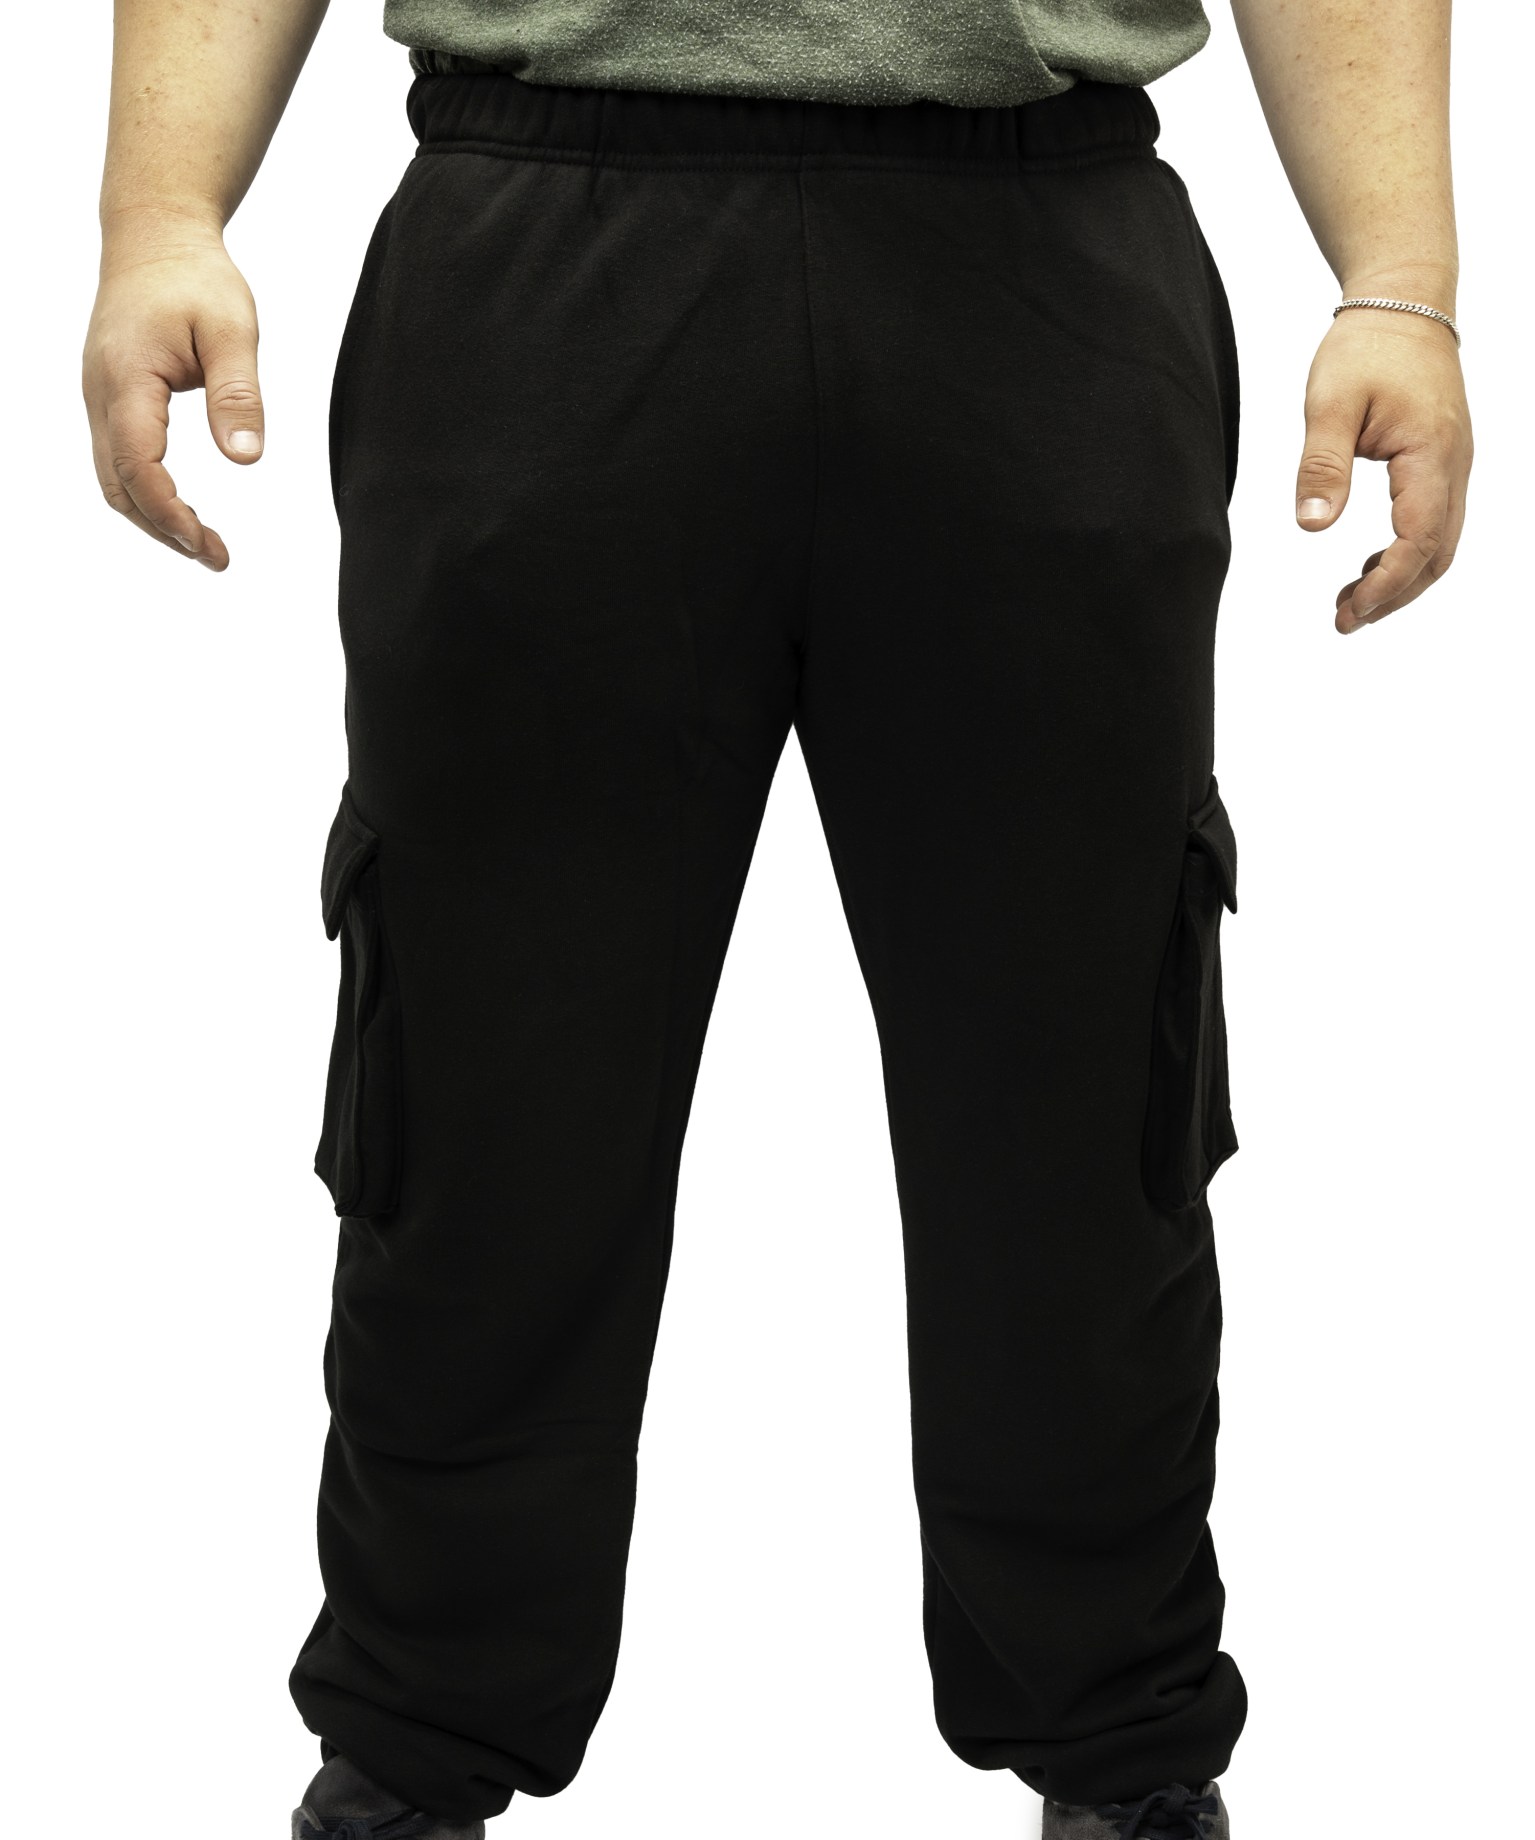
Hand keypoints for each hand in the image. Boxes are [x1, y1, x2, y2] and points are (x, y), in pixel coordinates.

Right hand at [82, 211, 264, 569]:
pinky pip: (117, 459)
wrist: (154, 237)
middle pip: (118, 486)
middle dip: (164, 530)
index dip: (170, 514)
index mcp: (127, 377)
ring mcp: (99, 397)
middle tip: (216, 557)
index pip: (139, 467)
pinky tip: (182, 509)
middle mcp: (101, 393)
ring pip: (113, 478)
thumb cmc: (196, 278)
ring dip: (153, 517)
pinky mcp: (108, 398)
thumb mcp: (232, 330)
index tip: (208, 546)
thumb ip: (237, 393)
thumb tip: (246, 458)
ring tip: (204, 544)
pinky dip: (146, 494)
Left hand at [1293, 305, 1471, 633]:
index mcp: (1430, 453)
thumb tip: (1311, 526)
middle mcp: (1453, 465)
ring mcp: (1453, 464)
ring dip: (1400, 581)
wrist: (1405, 301)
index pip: (1418, 539)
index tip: (1349, 611)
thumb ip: (1321, 464)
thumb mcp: (1329, 402)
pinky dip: (1405, 554)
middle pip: (1438, 554)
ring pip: (1441, 543)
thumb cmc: (1367, 346)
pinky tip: (1367, 567)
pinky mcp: (1443, 462)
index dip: (1386, 584)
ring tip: (1349, 605)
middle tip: (1344, 622)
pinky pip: (1435, 522)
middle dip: (1394, 596)